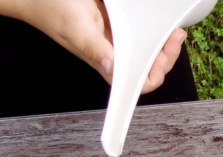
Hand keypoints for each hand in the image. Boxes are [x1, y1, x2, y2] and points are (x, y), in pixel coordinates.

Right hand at [14, 0, 186, 93]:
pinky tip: (154, 19)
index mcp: (104, 59)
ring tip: (171, 29)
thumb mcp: (74, 26)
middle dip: (166, 54)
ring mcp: (113, 38)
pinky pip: (136, 30)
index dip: (154, 74)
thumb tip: (111, 66)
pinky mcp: (112, 24)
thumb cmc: (48, 9)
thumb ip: (92, 47)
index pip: (135, 82)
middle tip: (175, 36)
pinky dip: (148, 26)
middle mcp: (111, 51)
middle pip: (147, 65)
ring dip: (160, 40)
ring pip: (144, 48)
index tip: (165, 55)